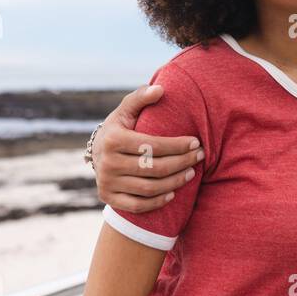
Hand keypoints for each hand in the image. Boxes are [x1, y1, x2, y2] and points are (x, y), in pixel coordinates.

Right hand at [92, 84, 203, 212]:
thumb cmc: (120, 127)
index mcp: (113, 139)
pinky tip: (173, 193)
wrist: (97, 152)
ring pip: (148, 188)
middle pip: (153, 168)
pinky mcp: (108, 198)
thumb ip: (141, 98)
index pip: (152, 145)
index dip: (177, 145)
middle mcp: (108, 163)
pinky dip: (157, 201)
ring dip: (174, 182)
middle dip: (181, 163)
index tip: (195, 142)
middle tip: (199, 157)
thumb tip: (161, 89)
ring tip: (191, 173)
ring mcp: (107, 182)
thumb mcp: (126, 110)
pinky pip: (137, 205)